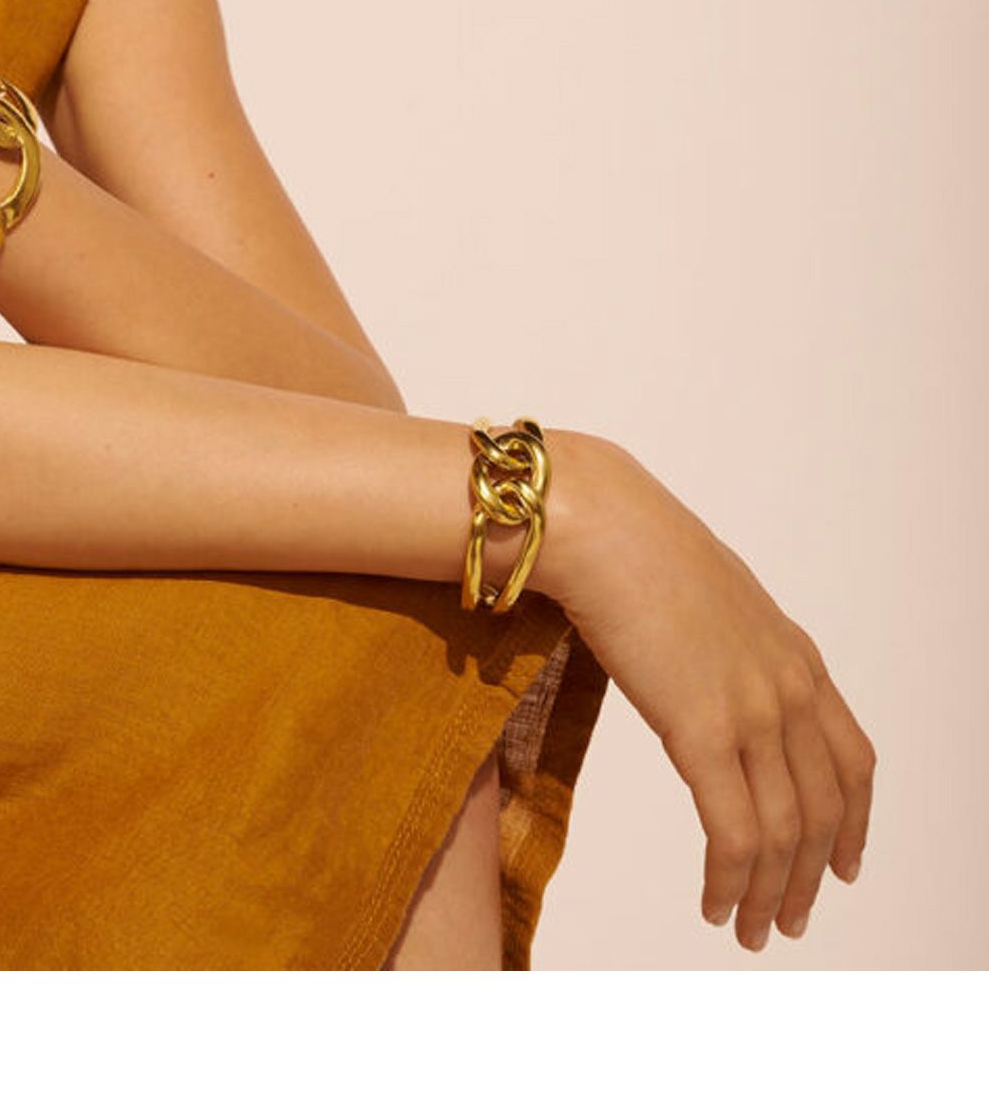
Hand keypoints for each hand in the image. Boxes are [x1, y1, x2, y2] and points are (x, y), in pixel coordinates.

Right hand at [542, 436, 876, 951]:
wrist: (599, 524)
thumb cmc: (630, 545)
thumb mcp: (705, 595)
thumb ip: (721, 642)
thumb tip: (700, 665)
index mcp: (793, 654)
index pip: (851, 759)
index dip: (854, 822)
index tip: (844, 864)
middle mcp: (788, 687)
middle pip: (826, 808)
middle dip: (814, 875)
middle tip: (793, 920)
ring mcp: (751, 710)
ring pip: (787, 832)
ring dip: (773, 893)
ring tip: (751, 929)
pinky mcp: (702, 730)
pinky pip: (735, 832)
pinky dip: (733, 880)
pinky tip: (716, 904)